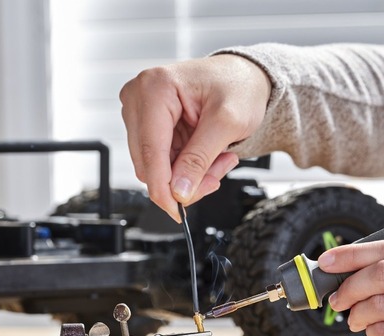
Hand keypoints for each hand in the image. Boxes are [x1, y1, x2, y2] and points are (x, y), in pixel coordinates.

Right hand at [119, 54, 270, 221]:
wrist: (243, 76)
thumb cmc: (239, 86)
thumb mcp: (227, 123)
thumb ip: (200, 158)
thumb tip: (179, 191)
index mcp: (155, 88)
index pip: (150, 150)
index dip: (163, 187)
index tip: (177, 211)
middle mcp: (139, 97)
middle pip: (148, 163)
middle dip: (184, 179)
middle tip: (217, 175)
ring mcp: (141, 111)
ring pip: (154, 167)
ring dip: (188, 174)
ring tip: (219, 160)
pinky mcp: (148, 124)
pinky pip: (161, 161)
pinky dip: (186, 167)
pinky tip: (208, 156)